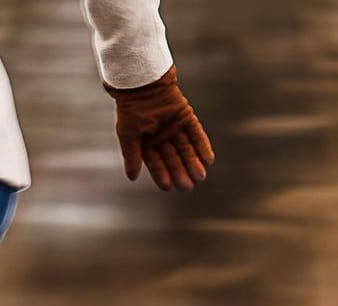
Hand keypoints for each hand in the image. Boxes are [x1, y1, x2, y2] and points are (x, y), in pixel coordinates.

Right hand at [106, 66, 214, 191]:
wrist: (143, 85)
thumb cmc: (132, 110)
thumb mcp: (128, 135)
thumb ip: (132, 156)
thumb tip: (132, 178)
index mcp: (147, 143)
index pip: (156, 163)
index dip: (162, 175)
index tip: (168, 187)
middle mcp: (162, 138)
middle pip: (174, 159)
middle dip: (181, 172)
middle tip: (188, 187)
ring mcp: (175, 128)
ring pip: (186, 149)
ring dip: (194, 163)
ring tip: (200, 177)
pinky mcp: (187, 118)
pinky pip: (196, 135)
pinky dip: (202, 146)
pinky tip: (208, 160)